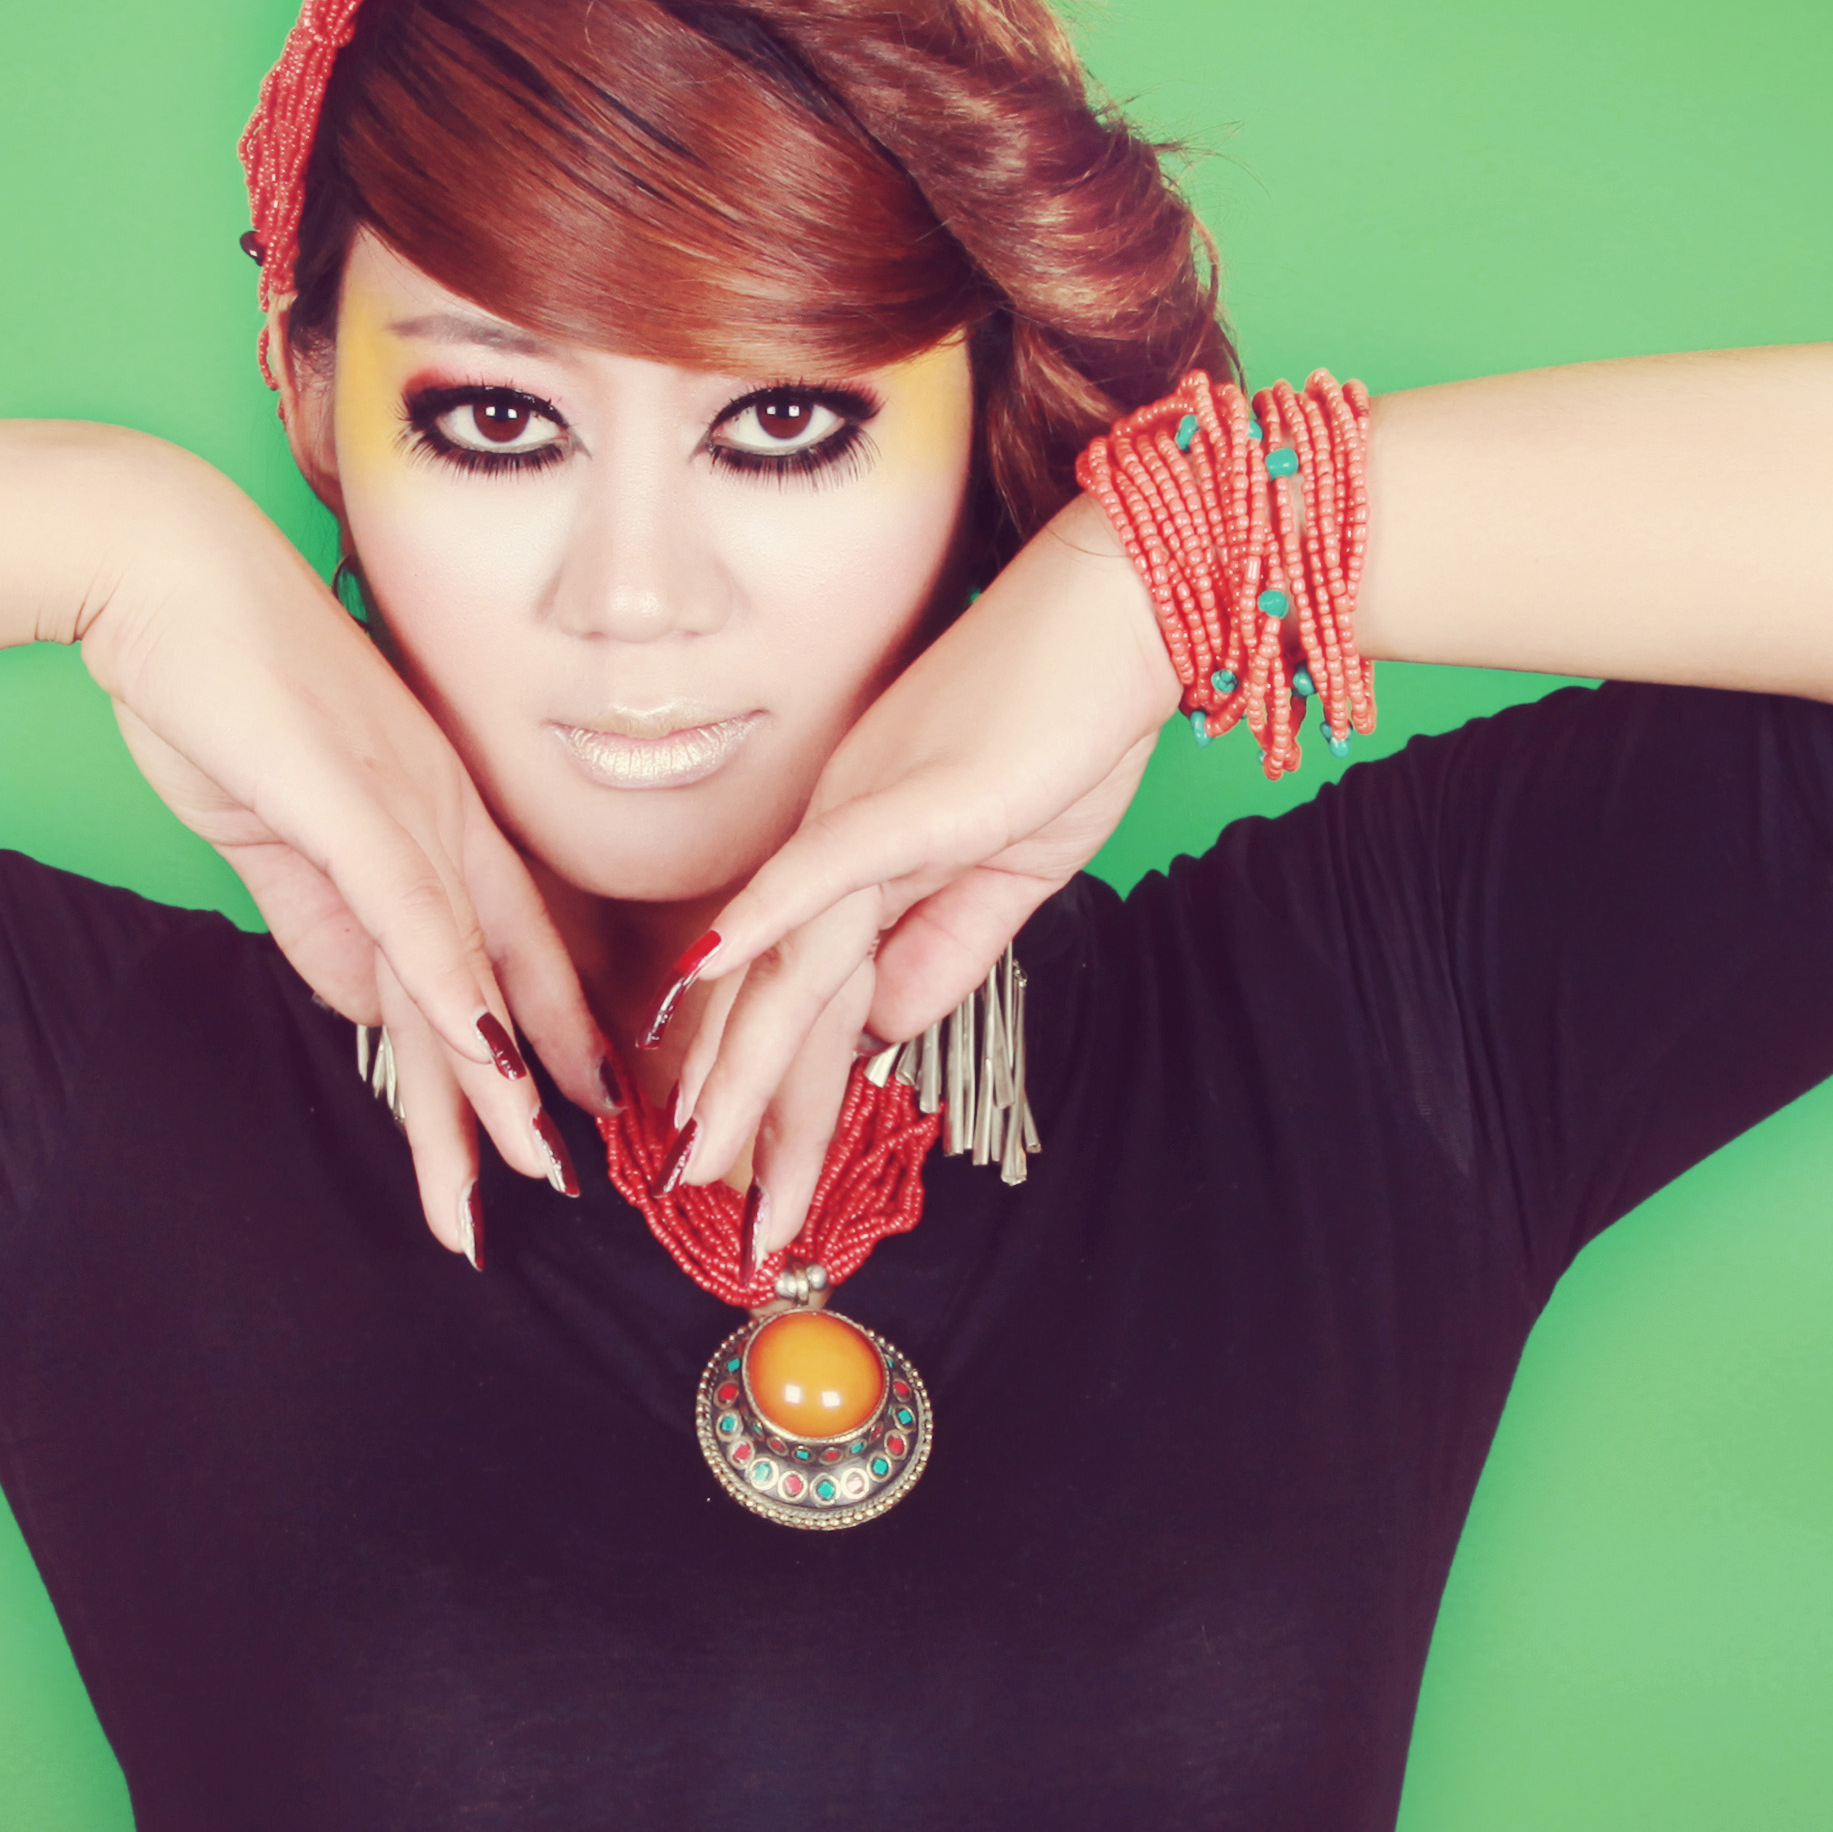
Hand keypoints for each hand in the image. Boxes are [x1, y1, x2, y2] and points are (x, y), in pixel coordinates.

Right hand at [58, 454, 605, 1264]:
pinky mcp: (354, 801)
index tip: (566, 1102)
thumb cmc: (208, 678)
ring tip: (521, 1180)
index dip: (537, 1027)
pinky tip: (483, 1071)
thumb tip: (370, 1005)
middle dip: (528, 1090)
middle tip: (562, 1182)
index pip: (503, 938)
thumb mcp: (272, 823)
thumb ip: (323, 917)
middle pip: (499, 973)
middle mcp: (442, 807)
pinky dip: (451, 998)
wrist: (156, 565)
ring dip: (488, 1089)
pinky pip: (416, 919)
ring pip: (465, 972)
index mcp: (429, 807)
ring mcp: (407, 802)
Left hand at [667, 508, 1175, 1259]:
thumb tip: (884, 1034)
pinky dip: (761, 923)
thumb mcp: (1013, 869)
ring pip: (787, 965)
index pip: (810, 1004)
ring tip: (710, 1163)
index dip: (788, 1101)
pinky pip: (819, 869)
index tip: (767, 1184)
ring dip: (749, 1074)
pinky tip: (706, 974)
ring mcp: (863, 815)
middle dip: (754, 1120)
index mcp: (859, 858)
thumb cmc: (1074, 725)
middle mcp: (836, 838)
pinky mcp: (908, 797)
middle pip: (780, 1002)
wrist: (1125, 616)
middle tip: (720, 1214)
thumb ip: (946, 949)